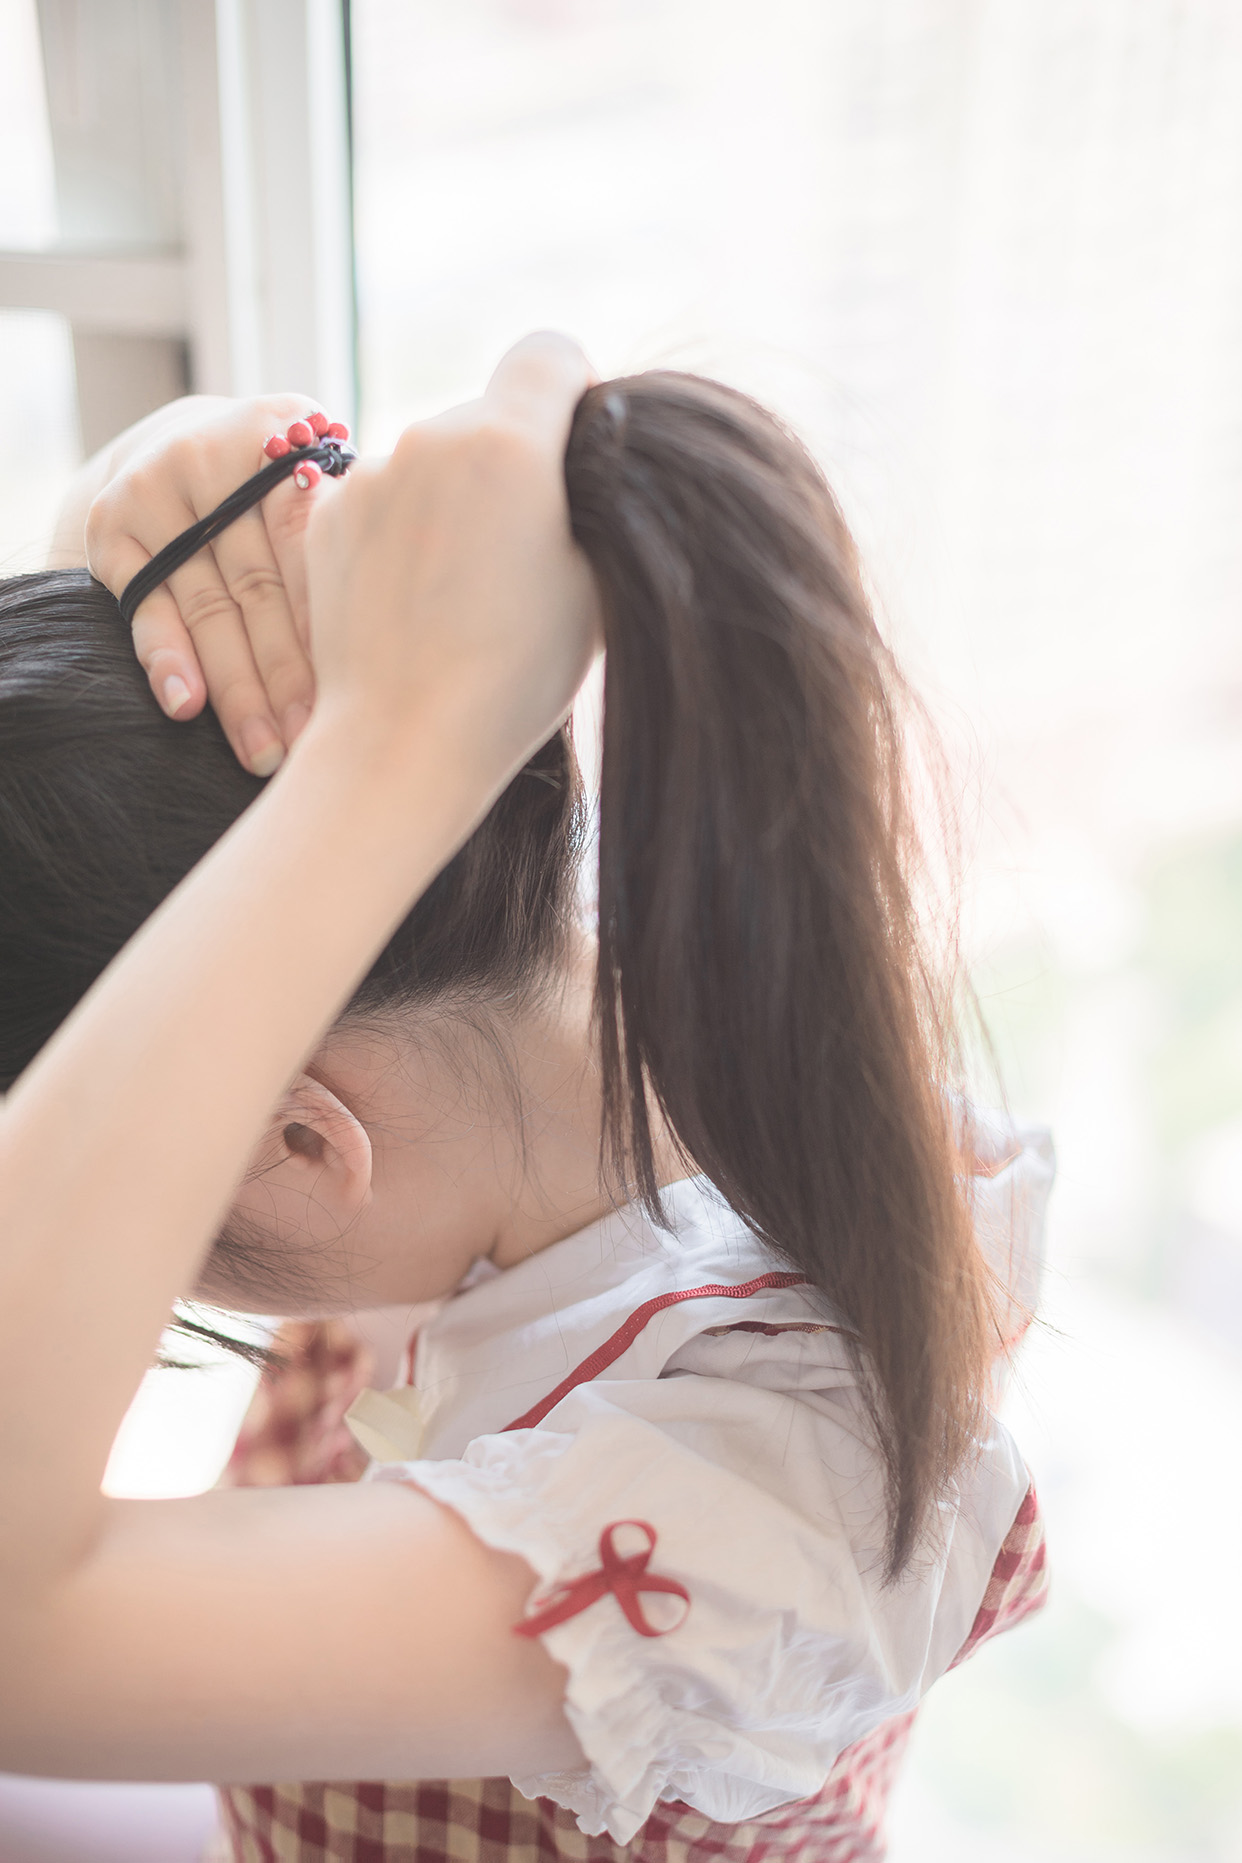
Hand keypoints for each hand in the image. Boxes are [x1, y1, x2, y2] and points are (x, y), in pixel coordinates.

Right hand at [84, 394, 338, 774]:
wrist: (182, 448)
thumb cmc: (286, 487)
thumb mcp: (321, 474)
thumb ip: (356, 523)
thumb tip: (420, 613)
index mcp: (281, 432)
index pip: (305, 537)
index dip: (329, 614)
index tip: (359, 679)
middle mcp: (208, 453)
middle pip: (258, 584)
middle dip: (289, 672)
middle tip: (316, 739)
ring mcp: (153, 491)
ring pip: (208, 610)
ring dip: (237, 690)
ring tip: (264, 751)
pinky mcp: (111, 530)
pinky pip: (148, 610)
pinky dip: (168, 661)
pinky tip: (187, 707)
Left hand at [304, 333, 600, 786]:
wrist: (404, 740)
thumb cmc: (516, 675)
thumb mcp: (591, 581)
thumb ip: (589, 497)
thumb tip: (588, 461)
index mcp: (508, 443)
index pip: (551, 353)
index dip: (572, 393)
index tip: (573, 456)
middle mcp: (430, 437)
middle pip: (487, 414)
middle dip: (509, 462)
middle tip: (522, 553)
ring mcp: (370, 474)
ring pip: (432, 460)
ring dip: (454, 500)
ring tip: (464, 591)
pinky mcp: (327, 514)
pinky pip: (384, 496)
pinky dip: (405, 530)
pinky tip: (416, 598)